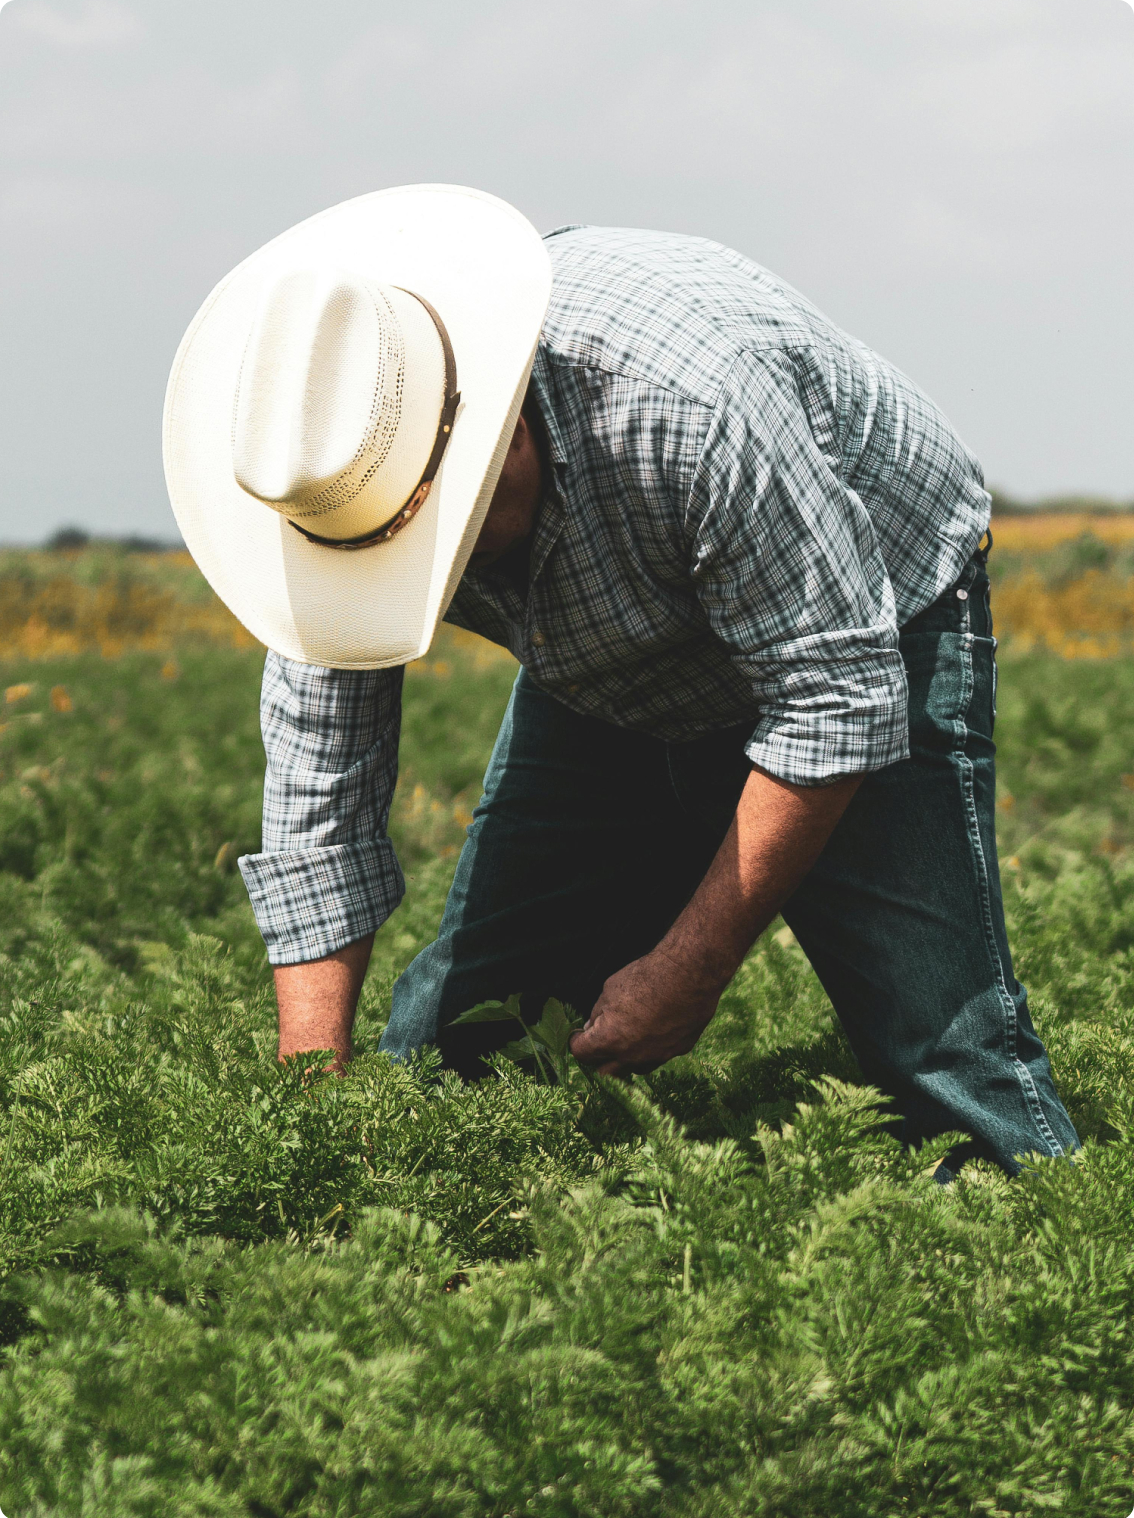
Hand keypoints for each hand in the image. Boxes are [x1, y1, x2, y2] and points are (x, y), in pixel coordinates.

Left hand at [568, 948, 722, 1076]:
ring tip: (629, 1037)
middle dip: (598, 1058)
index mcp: (609, 1040)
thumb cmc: (647, 977)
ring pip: (633, 1069)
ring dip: (626, 1058)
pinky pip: (658, 1057)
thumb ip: (598, 1012)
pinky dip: (651, 1048)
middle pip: (604, 1073)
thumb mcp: (610, 988)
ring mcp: (656, 1057)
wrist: (689, 973)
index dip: (576, 1042)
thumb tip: (592, 1025)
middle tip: (599, 1043)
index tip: (578, 1035)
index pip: (581, 1053)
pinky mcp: (677, 1051)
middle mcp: (631, 1056)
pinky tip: (655, 1029)